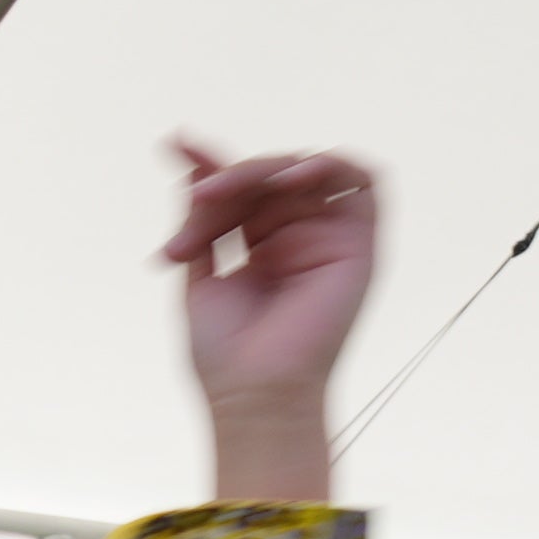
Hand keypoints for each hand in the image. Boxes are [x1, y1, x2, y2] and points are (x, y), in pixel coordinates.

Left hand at [163, 142, 379, 414]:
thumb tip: (188, 160)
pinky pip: (364, 181)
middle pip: (267, 178)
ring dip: (266, 169)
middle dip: (227, 184)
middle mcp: (298, 237)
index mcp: (261, 245)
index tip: (174, 145)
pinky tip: (289, 178)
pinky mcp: (361, 244)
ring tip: (226, 191)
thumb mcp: (199, 270)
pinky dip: (330, 165)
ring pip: (306, 171)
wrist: (254, 393)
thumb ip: (202, 215)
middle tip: (196, 207)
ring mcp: (329, 238)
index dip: (211, 166)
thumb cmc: (223, 351)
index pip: (241, 190)